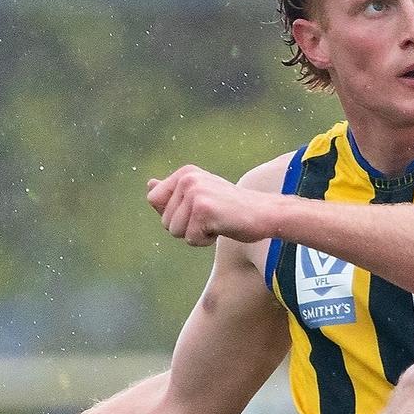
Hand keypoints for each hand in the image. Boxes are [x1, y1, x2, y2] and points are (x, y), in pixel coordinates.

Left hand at [146, 164, 270, 245]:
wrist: (264, 214)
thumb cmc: (232, 209)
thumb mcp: (200, 196)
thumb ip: (173, 193)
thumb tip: (149, 184)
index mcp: (185, 172)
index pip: (154, 200)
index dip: (174, 214)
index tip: (198, 210)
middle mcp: (188, 178)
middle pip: (164, 220)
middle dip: (186, 227)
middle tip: (211, 218)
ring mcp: (195, 193)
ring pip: (175, 231)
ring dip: (195, 235)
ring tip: (216, 222)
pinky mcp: (203, 210)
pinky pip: (190, 239)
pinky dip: (205, 241)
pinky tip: (222, 227)